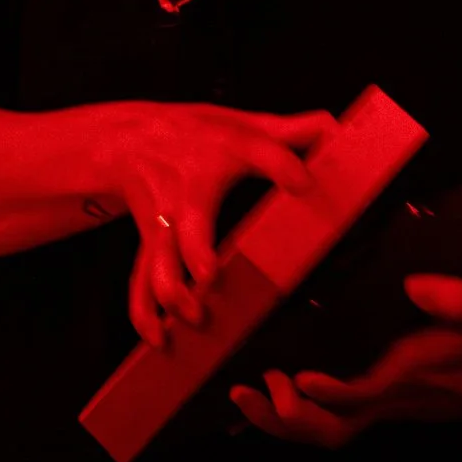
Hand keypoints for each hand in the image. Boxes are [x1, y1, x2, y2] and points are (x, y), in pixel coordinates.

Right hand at [99, 102, 335, 349]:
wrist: (127, 137)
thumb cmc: (194, 133)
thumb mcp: (240, 122)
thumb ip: (289, 131)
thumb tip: (334, 127)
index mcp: (223, 152)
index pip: (257, 150)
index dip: (281, 165)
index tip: (303, 181)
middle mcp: (190, 191)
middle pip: (189, 224)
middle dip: (196, 253)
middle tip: (211, 277)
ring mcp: (165, 220)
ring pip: (158, 259)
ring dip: (171, 291)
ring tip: (194, 317)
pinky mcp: (150, 242)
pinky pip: (140, 279)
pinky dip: (143, 311)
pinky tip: (158, 338)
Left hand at [229, 274, 461, 445]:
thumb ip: (457, 300)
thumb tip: (414, 285)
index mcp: (408, 378)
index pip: (366, 396)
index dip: (333, 392)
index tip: (300, 376)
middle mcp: (385, 402)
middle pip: (332, 430)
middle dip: (286, 418)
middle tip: (248, 389)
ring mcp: (372, 408)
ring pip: (321, 432)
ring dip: (276, 420)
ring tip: (241, 394)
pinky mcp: (363, 404)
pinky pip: (320, 419)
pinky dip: (285, 413)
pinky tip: (257, 396)